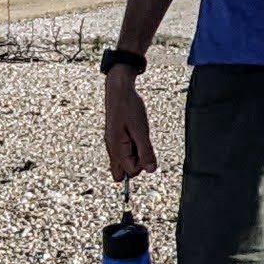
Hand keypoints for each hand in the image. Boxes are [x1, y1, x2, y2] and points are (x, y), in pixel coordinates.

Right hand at [104, 70, 155, 186]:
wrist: (119, 90)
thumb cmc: (130, 107)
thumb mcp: (141, 130)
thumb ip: (146, 152)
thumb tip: (151, 171)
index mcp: (116, 149)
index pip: (131, 172)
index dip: (142, 164)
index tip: (145, 146)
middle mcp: (112, 150)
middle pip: (123, 173)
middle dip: (136, 165)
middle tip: (141, 145)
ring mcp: (112, 145)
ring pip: (124, 162)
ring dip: (134, 154)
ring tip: (137, 135)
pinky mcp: (115, 139)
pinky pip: (124, 152)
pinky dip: (132, 147)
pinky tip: (134, 133)